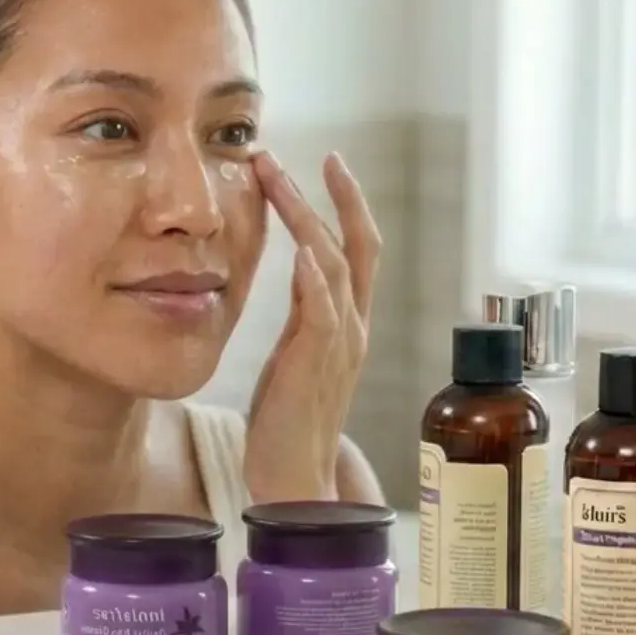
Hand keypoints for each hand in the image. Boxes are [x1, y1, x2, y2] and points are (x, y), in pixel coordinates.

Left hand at [241, 152, 379, 502]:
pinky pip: (323, 312)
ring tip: (278, 178)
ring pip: (335, 265)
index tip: (325, 163)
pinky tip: (301, 248)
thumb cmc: (288, 422)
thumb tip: (296, 265)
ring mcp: (340, 344)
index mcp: (347, 323)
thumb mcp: (295, 352)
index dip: (346, 204)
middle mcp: (353, 327)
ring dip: (307, 216)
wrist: (294, 480)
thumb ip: (303, 311)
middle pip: (357, 246)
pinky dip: (315, 277)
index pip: (356, 250)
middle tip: (310, 154)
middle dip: (336, 195)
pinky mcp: (317, 364)